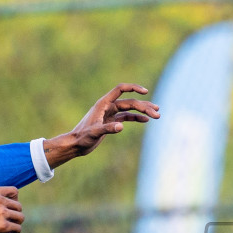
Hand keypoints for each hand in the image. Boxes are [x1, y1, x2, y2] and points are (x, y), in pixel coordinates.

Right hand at [0, 187, 22, 232]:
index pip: (14, 191)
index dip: (15, 200)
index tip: (10, 208)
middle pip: (19, 206)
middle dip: (15, 215)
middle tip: (8, 222)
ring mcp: (1, 212)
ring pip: (20, 218)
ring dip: (16, 225)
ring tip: (9, 230)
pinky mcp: (3, 225)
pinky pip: (17, 229)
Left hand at [44, 84, 159, 165]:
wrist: (75, 145)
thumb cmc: (82, 138)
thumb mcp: (94, 133)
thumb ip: (107, 129)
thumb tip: (121, 126)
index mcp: (103, 104)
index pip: (120, 90)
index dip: (133, 88)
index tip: (145, 92)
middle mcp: (108, 106)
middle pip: (129, 102)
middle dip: (144, 107)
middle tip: (157, 114)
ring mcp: (110, 114)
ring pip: (130, 109)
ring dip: (142, 112)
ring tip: (156, 115)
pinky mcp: (111, 122)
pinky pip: (126, 117)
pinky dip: (136, 118)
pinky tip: (145, 120)